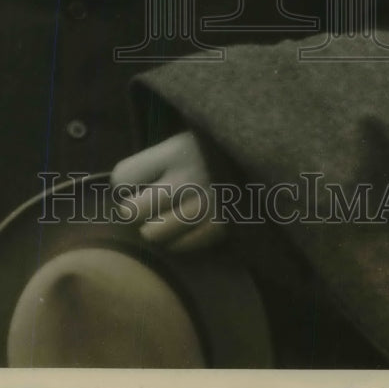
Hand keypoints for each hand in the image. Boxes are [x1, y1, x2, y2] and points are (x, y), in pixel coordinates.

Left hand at [110, 130, 225, 251]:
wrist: (266, 153)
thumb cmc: (214, 148)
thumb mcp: (185, 141)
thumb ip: (158, 161)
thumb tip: (122, 187)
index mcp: (175, 151)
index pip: (124, 176)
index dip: (123, 184)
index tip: (132, 184)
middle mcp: (187, 179)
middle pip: (134, 211)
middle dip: (135, 211)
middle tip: (146, 206)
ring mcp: (206, 205)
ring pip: (155, 234)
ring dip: (155, 228)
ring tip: (166, 217)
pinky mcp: (223, 226)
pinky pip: (184, 246)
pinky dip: (179, 241)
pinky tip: (185, 227)